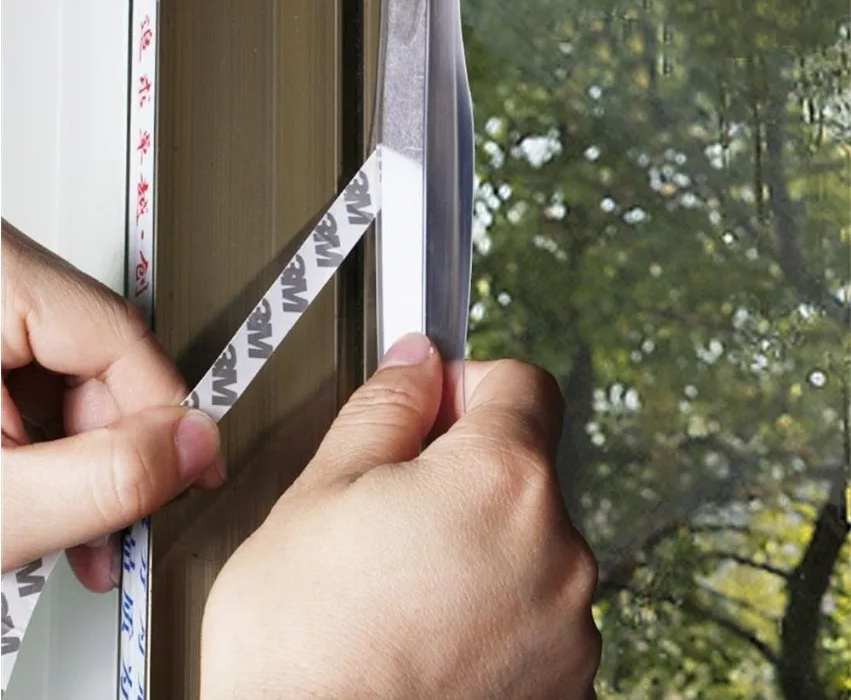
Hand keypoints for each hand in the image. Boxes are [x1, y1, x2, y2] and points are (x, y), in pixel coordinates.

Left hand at [1, 220, 224, 591]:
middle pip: (94, 360)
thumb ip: (107, 476)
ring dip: (73, 456)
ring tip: (66, 529)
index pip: (121, 339)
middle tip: (111, 524)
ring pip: (60, 374)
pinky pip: (22, 376)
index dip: (165, 419)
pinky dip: (35, 439)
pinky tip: (33, 491)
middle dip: (108, 454)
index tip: (188, 474)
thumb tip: (199, 447)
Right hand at [201, 333, 599, 699]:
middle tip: (389, 514)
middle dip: (462, 472)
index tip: (432, 408)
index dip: (469, 384)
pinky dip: (492, 608)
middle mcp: (558, 552)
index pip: (522, 384)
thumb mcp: (320, 494)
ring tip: (401, 589)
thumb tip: (416, 362)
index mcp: (503, 483)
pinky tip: (428, 635)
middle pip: (522, 467)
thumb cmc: (303, 653)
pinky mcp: (565, 684)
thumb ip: (384, 409)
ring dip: (476, 544)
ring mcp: (569, 627)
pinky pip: (533, 611)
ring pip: (524, 541)